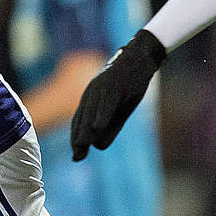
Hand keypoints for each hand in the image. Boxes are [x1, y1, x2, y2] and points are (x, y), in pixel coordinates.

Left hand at [71, 30, 165, 160]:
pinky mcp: (114, 84)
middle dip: (79, 138)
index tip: (76, 156)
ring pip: (91, 111)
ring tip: (82, 145)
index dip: (76, 138)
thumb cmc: (128, 85)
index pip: (78, 121)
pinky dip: (101, 114)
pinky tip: (98, 126)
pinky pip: (106, 101)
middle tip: (77, 157)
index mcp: (91, 99)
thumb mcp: (119, 108)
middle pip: (81, 118)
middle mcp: (91, 93)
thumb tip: (98, 145)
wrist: (139, 58)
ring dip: (86, 129)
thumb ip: (109, 125)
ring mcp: (101, 88)